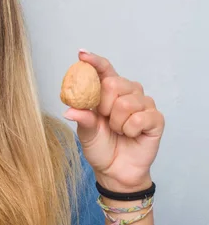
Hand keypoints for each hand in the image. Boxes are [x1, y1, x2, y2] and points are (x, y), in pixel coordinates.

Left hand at [63, 50, 164, 192]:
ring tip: (118, 130)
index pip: (104, 69)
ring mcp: (144, 104)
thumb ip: (81, 117)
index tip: (81, 54)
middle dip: (103, 105)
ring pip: (127, 102)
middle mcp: (128, 92)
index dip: (94, 61)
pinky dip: (130, 130)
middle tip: (104, 119)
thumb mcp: (85, 132)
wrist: (115, 171)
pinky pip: (140, 118)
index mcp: (109, 91)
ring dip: (117, 122)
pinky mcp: (156, 119)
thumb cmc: (100, 147)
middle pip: (114, 83)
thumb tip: (68, 110)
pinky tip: (130, 135)